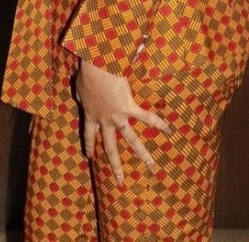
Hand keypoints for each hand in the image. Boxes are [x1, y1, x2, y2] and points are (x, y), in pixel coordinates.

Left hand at [75, 59, 171, 185]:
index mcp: (91, 116)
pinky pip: (146, 117)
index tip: (90, 157)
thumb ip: (82, 97)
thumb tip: (82, 97)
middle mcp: (105, 122)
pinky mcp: (129, 108)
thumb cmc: (87, 75)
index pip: (89, 135)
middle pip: (110, 148)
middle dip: (115, 165)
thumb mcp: (79, 88)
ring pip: (131, 140)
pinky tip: (169, 131)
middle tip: (120, 181)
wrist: (97, 67)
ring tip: (151, 166)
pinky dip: (158, 123)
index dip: (89, 146)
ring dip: (142, 154)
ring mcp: (118, 117)